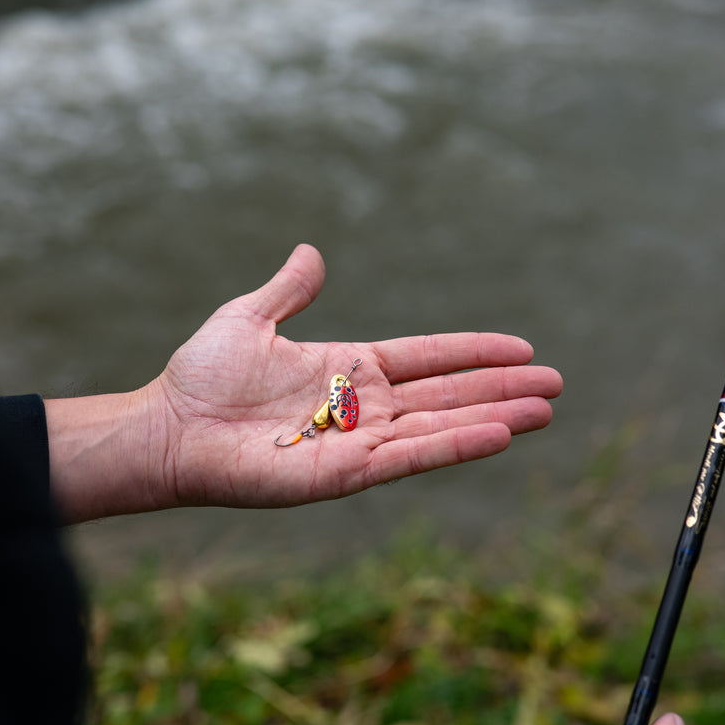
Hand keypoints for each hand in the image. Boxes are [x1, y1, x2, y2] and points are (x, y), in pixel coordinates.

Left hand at [47, 244, 561, 521]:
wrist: (169, 427)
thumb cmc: (202, 376)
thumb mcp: (249, 317)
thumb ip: (289, 290)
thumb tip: (312, 250)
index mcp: (347, 368)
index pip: (426, 357)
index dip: (472, 351)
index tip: (520, 346)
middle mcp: (362, 406)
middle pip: (447, 392)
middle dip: (500, 386)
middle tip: (555, 383)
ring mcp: (358, 441)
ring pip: (441, 425)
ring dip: (494, 416)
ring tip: (545, 410)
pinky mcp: (346, 473)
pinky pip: (411, 456)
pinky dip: (455, 444)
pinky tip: (498, 433)